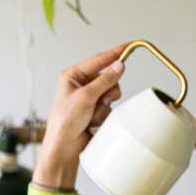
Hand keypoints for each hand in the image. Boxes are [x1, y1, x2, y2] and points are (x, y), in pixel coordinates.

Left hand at [35, 43, 127, 182]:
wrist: (64, 148)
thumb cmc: (65, 122)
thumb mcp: (85, 97)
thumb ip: (104, 80)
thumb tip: (119, 66)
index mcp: (73, 76)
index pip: (99, 60)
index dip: (116, 53)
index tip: (131, 46)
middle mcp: (81, 85)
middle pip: (109, 78)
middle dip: (108, 91)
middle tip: (101, 100)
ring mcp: (88, 99)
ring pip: (111, 95)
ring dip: (104, 107)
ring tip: (91, 115)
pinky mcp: (94, 112)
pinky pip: (109, 109)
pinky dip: (103, 117)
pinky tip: (91, 123)